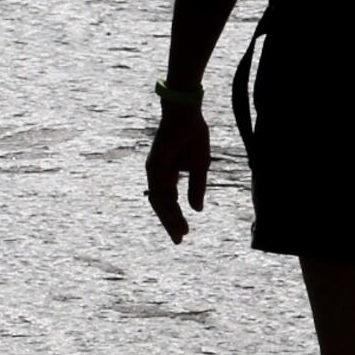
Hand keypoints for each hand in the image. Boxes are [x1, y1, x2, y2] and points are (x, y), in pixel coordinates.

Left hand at [146, 99, 208, 242]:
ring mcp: (154, 171)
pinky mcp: (155, 166)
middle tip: (179, 240)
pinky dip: (167, 206)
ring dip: (169, 219)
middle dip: (170, 223)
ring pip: (159, 202)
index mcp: (167, 173)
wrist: (186, 114)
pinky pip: (160, 191)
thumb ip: (197, 187)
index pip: (169, 200)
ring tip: (180, 233)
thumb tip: (197, 209)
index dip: (176, 217)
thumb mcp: (200, 166)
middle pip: (162, 204)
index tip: (185, 233)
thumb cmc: (192, 135)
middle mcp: (157, 175)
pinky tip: (175, 217)